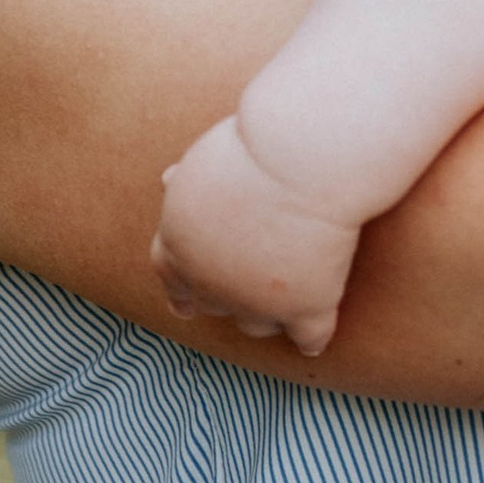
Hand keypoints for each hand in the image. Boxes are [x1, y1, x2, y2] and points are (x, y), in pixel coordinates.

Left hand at [152, 115, 361, 356]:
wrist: (302, 156)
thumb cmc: (259, 143)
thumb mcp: (208, 158)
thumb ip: (189, 179)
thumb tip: (168, 178)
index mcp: (178, 241)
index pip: (170, 275)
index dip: (181, 291)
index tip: (185, 306)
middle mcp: (209, 280)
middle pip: (214, 303)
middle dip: (229, 297)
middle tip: (251, 289)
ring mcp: (256, 300)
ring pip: (257, 324)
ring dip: (268, 315)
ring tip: (287, 304)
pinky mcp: (305, 307)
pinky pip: (308, 338)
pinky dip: (312, 338)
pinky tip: (315, 338)